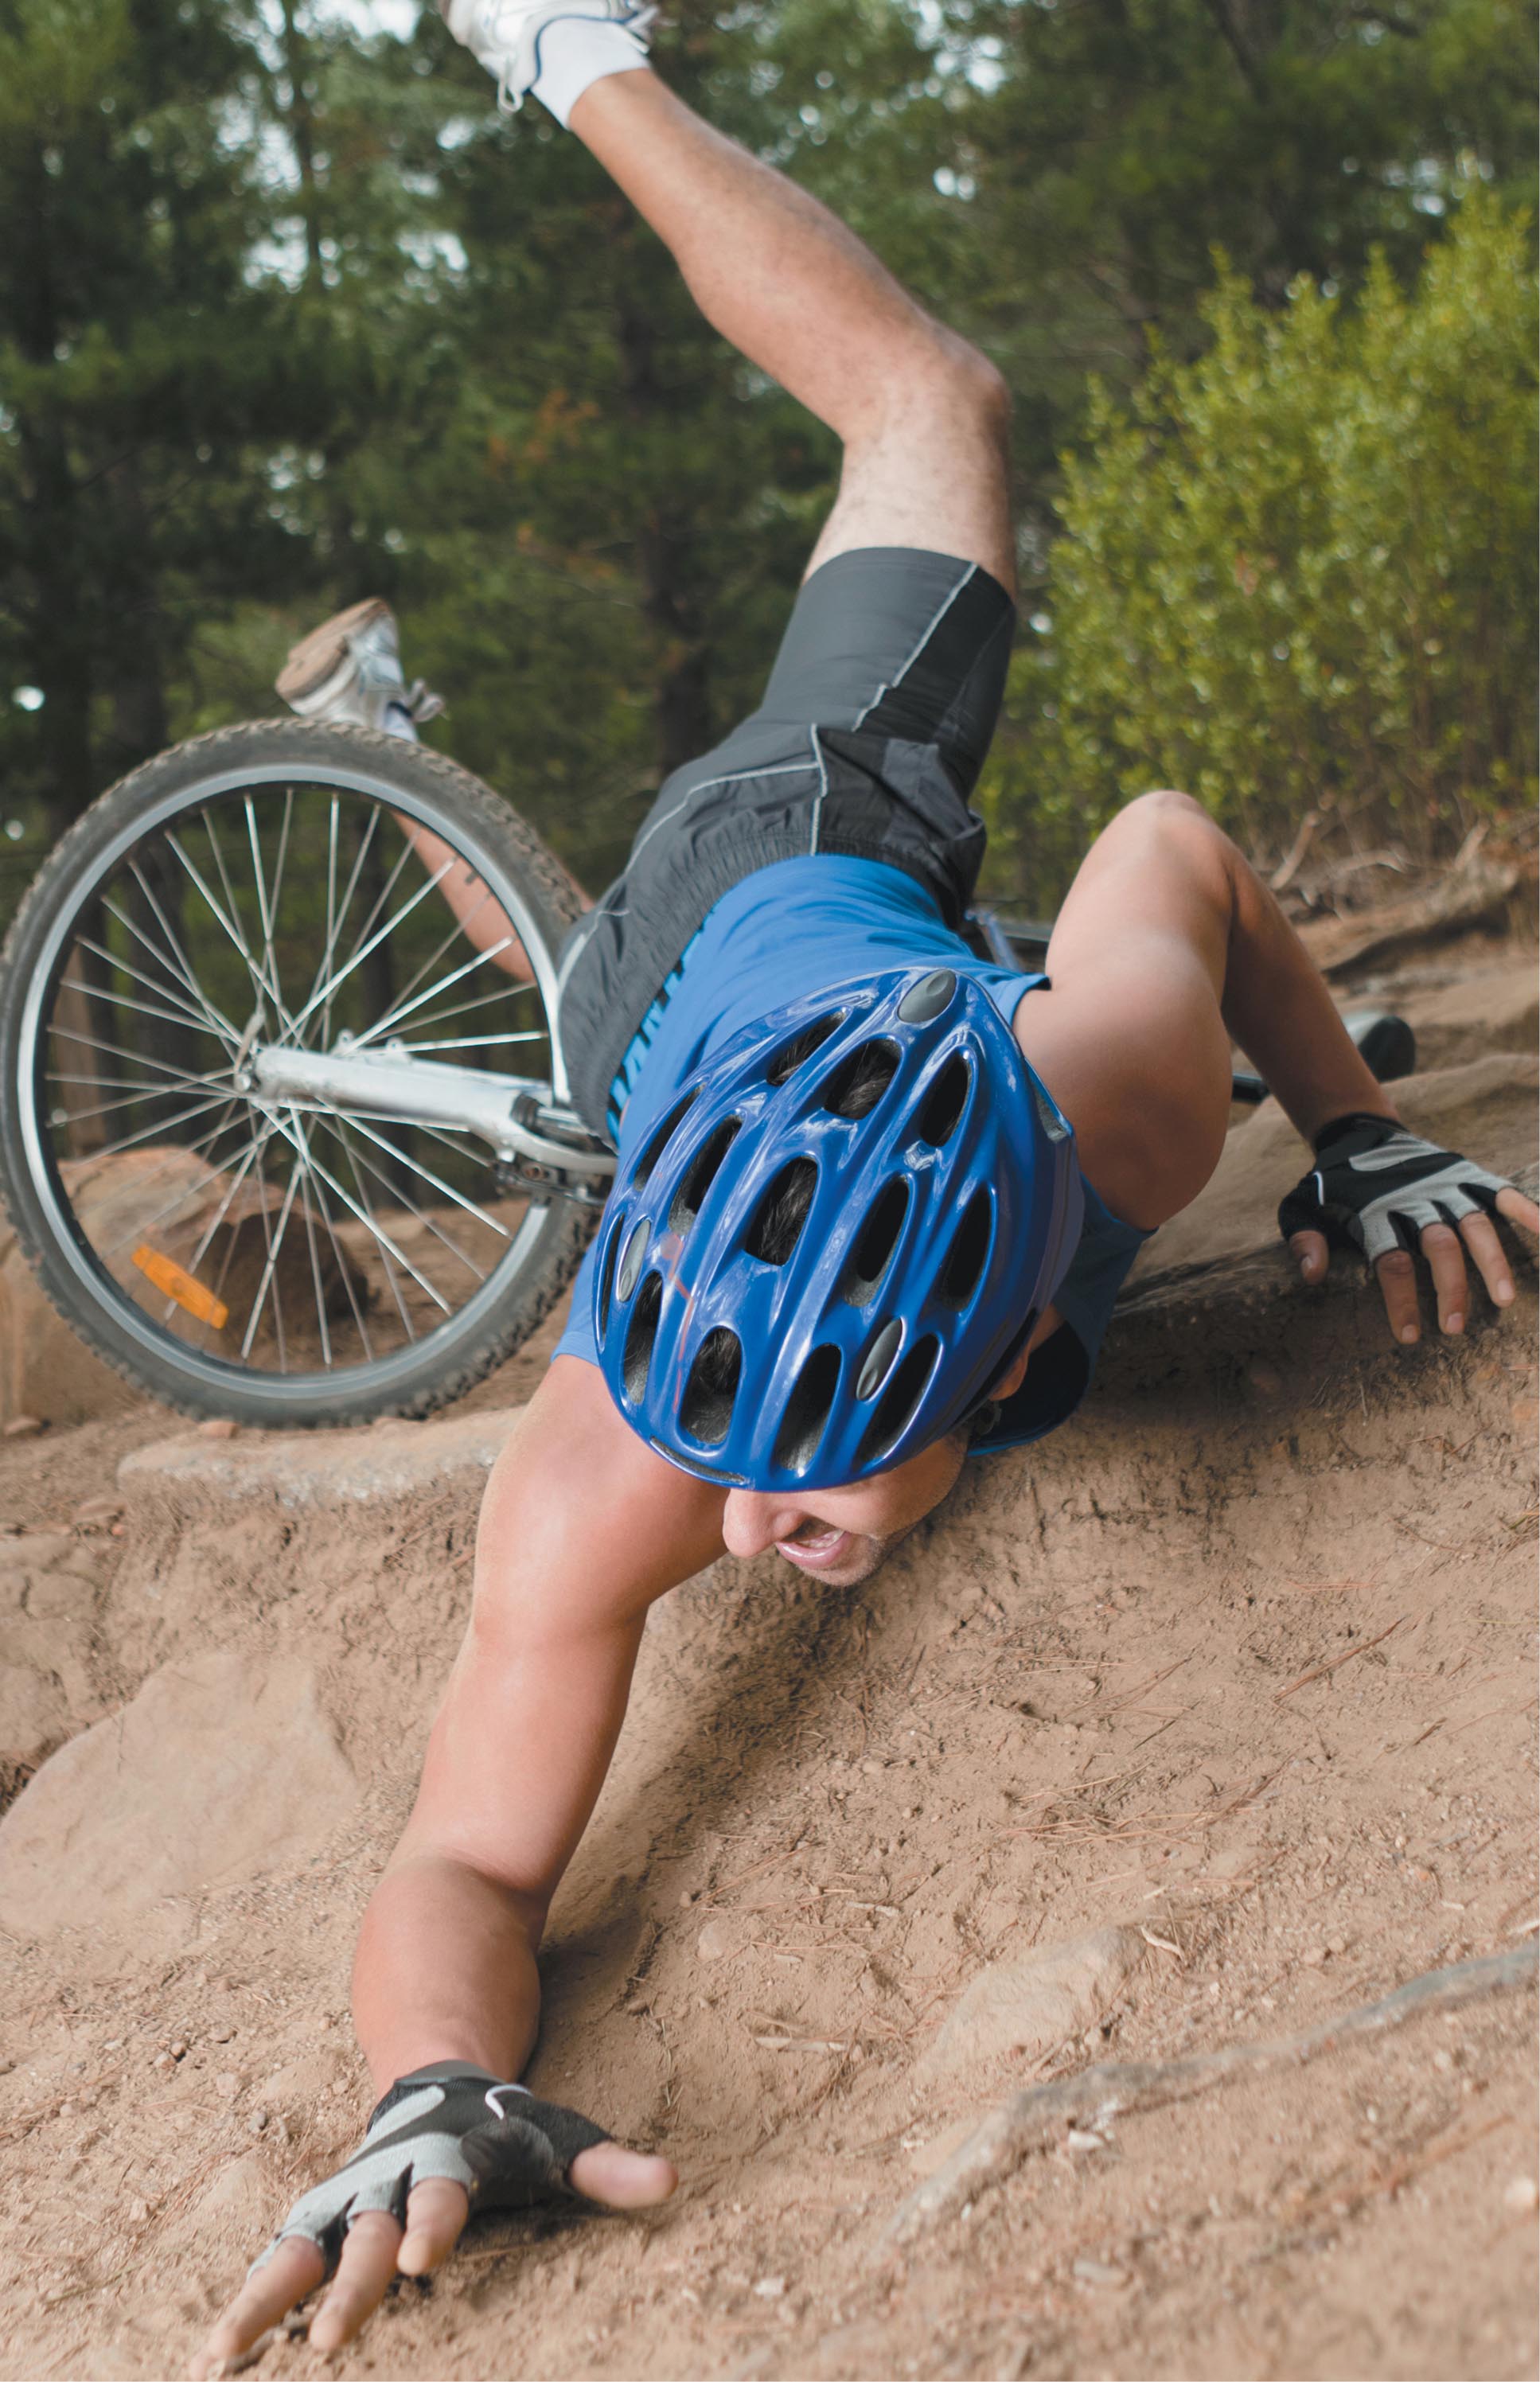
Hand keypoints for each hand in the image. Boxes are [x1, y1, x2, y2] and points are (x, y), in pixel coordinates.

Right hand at [189, 2064, 674, 2376]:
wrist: (434, 2065)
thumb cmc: (506, 2124)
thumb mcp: (558, 2140)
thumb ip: (608, 2169)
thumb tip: (672, 2181)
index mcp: (447, 2162)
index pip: (444, 2197)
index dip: (436, 2223)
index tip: (427, 2257)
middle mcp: (389, 2181)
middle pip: (368, 2237)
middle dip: (351, 2285)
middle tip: (331, 2339)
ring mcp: (348, 2200)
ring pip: (300, 2250)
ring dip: (266, 2299)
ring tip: (223, 2354)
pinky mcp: (321, 2218)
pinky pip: (278, 2262)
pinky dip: (250, 2303)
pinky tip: (216, 2355)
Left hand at [1280, 1113, 1537, 1342]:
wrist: (1360, 1132)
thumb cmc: (1332, 1183)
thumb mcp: (1302, 1205)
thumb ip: (1304, 1239)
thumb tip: (1313, 1276)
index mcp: (1375, 1210)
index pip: (1392, 1260)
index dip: (1401, 1299)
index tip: (1409, 1336)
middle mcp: (1415, 1198)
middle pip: (1439, 1246)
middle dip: (1450, 1289)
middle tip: (1454, 1328)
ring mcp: (1445, 1185)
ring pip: (1475, 1225)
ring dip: (1492, 1263)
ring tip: (1503, 1300)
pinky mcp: (1467, 1174)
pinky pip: (1502, 1193)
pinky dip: (1527, 1211)